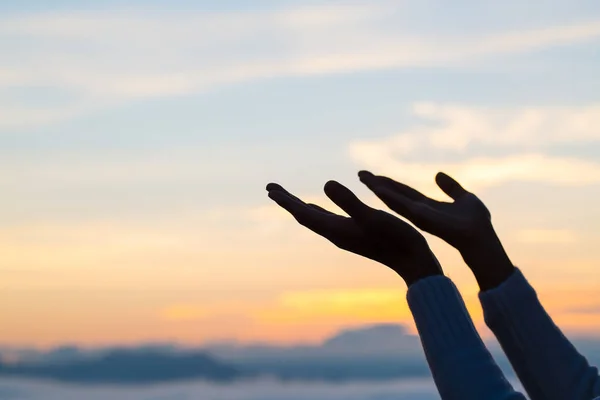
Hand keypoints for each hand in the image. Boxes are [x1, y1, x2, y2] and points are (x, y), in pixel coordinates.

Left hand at [266, 180, 441, 285]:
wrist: (415, 264)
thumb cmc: (396, 240)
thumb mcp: (373, 217)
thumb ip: (350, 202)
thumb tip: (326, 184)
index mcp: (336, 230)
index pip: (304, 214)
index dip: (287, 201)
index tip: (270, 188)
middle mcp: (337, 234)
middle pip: (305, 216)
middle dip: (288, 202)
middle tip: (271, 188)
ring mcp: (346, 235)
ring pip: (316, 218)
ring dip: (301, 206)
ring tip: (288, 198)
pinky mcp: (356, 234)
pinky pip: (329, 220)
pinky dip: (318, 211)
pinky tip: (320, 208)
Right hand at [358, 171, 513, 290]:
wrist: (481, 238)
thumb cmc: (477, 223)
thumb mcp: (465, 198)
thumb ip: (451, 188)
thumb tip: (438, 175)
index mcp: (427, 206)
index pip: (404, 193)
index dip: (390, 184)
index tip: (375, 177)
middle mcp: (419, 211)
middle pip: (394, 195)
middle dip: (378, 185)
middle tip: (361, 174)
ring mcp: (418, 215)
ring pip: (394, 200)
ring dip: (379, 188)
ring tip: (364, 178)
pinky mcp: (421, 218)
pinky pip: (402, 206)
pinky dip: (390, 196)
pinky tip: (378, 188)